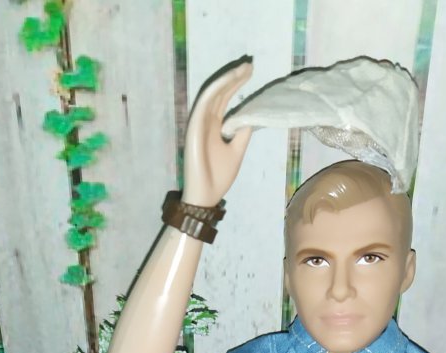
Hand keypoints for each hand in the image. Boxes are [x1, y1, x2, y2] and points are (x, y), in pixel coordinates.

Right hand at [183, 59, 253, 206]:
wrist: (206, 196)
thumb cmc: (218, 176)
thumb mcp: (236, 150)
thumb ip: (242, 132)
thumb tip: (251, 116)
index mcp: (215, 125)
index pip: (226, 99)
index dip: (237, 84)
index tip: (251, 72)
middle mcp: (206, 120)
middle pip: (221, 92)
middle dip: (235, 77)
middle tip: (250, 64)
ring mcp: (199, 122)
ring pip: (212, 93)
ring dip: (227, 79)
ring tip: (243, 69)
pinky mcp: (194, 126)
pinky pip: (204, 102)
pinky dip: (217, 89)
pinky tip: (229, 79)